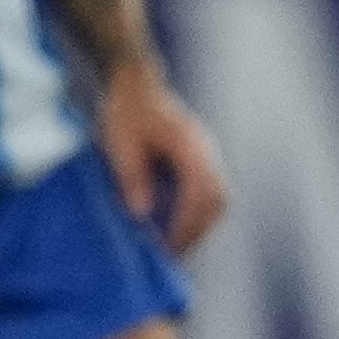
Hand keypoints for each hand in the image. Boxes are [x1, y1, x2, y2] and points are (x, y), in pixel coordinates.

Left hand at [93, 56, 230, 257]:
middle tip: (174, 254)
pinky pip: (208, 191)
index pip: (201, 194)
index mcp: (191, 147)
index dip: (187, 224)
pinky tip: (176, 224)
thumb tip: (142, 214)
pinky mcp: (199, 159)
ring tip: (176, 244)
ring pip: (218, 198)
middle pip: (218, 201)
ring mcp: (206, 155)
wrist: (136, 83)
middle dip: (198, 231)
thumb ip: (133, 177)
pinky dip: (196, 212)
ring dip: (200, 223)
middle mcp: (206, 152)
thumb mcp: (120, 144)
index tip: (169, 247)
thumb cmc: (126, 111)